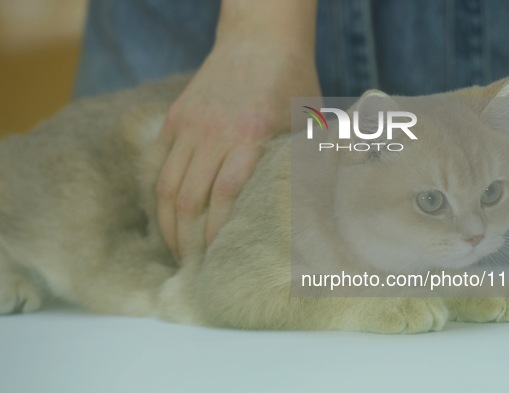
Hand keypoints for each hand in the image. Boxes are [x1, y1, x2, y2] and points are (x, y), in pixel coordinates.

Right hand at [156, 30, 319, 260]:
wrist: (261, 36)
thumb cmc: (291, 80)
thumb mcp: (307, 120)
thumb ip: (304, 160)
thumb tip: (312, 202)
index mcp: (249, 136)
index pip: (224, 198)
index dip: (217, 234)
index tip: (219, 259)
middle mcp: (214, 133)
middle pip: (188, 199)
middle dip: (187, 238)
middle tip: (192, 265)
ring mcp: (190, 124)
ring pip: (167, 184)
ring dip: (168, 221)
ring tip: (175, 247)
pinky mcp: (177, 116)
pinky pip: (160, 162)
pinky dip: (160, 192)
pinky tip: (166, 213)